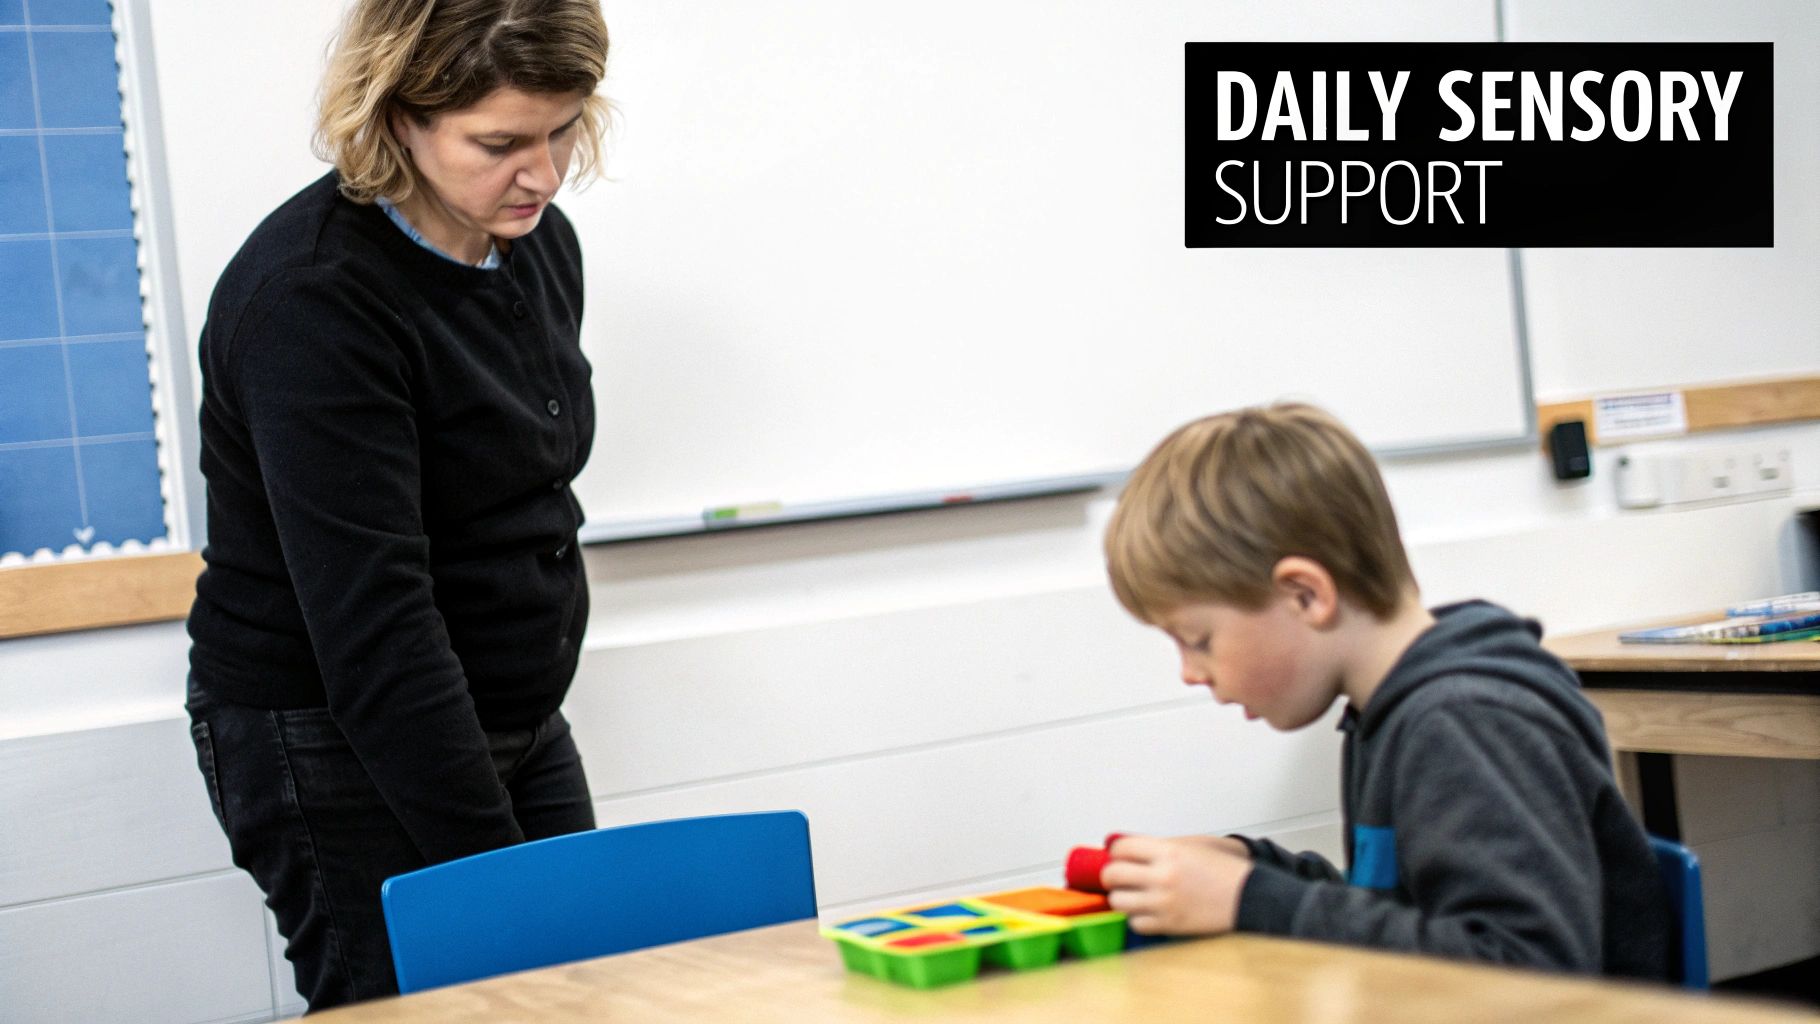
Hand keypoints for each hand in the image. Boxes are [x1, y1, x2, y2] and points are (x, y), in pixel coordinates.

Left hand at [1101, 834, 1253, 934]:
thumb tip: (1123, 845)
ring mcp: (1164, 902)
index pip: (1121, 849)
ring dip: (1122, 898)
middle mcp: (1163, 876)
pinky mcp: (1169, 924)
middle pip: (1113, 874)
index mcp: (1169, 852)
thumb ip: (1157, 845)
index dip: (1116, 852)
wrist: (1250, 896)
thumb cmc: (1224, 870)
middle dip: (1111, 875)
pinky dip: (1137, 918)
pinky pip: (1135, 923)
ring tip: (1132, 895)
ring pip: (1118, 901)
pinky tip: (1147, 911)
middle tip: (1117, 876)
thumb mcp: (1191, 846)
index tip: (1118, 856)